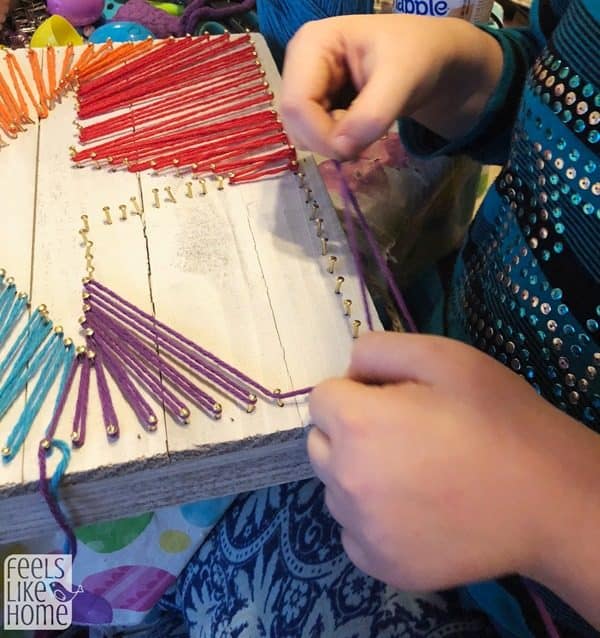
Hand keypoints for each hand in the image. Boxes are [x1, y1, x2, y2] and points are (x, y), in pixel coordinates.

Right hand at [280, 14, 502, 158]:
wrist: (430, 58)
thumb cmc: (417, 56)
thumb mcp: (401, 79)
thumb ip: (371, 115)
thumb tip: (341, 149)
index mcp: (311, 43)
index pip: (295, 105)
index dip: (320, 135)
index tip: (354, 148)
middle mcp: (299, 63)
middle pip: (294, 122)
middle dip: (328, 141)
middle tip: (366, 135)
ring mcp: (305, 84)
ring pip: (302, 134)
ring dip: (333, 143)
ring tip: (365, 124)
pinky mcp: (314, 103)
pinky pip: (313, 137)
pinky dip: (336, 142)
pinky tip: (358, 127)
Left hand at [308, 332, 599, 599]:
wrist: (545, 498)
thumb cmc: (495, 418)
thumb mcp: (442, 356)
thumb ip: (378, 349)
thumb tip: (349, 371)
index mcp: (356, 424)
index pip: (321, 397)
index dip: (354, 392)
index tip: (390, 400)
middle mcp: (344, 480)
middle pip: (320, 443)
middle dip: (347, 432)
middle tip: (401, 436)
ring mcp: (360, 529)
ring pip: (335, 489)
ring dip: (357, 476)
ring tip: (413, 475)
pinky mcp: (380, 565)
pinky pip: (352, 531)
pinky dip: (371, 520)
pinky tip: (414, 511)